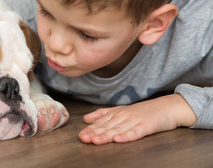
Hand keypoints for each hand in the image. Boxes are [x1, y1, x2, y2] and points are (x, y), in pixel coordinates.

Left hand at [78, 94, 196, 144]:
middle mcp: (123, 116)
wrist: (167, 107)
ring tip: (96, 141)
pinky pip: (135, 132)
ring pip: (118, 129)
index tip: (81, 136)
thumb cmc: (143, 112)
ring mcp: (135, 120)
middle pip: (107, 126)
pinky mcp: (146, 126)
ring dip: (107, 135)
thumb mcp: (121, 111)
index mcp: (116, 113)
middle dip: (94, 133)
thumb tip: (85, 119)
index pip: (101, 123)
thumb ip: (103, 114)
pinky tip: (119, 140)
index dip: (90, 130)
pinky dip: (127, 136)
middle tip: (84, 139)